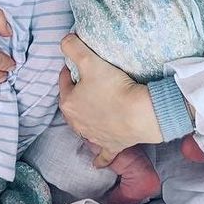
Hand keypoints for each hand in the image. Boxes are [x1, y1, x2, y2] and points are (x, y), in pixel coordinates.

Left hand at [58, 34, 160, 165]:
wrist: (139, 114)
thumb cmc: (113, 88)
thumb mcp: (89, 61)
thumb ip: (73, 46)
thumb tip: (65, 40)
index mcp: (69, 103)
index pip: (64, 82)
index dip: (70, 69)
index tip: (79, 62)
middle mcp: (77, 123)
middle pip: (73, 105)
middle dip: (77, 95)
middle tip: (89, 83)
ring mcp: (94, 136)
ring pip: (84, 128)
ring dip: (86, 121)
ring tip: (94, 110)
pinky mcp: (111, 145)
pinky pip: (102, 154)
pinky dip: (100, 157)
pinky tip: (96, 163)